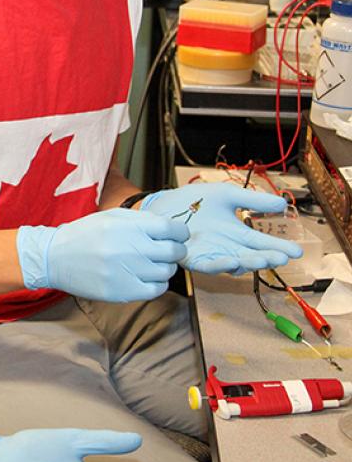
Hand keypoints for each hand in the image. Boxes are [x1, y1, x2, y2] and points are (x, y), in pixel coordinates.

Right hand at [18, 210, 187, 301]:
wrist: (55, 258)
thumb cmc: (84, 235)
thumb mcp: (111, 217)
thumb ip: (141, 220)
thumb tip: (171, 228)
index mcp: (128, 227)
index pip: (172, 229)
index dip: (180, 233)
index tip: (177, 235)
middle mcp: (130, 248)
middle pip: (174, 251)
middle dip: (175, 250)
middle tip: (166, 250)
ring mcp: (127, 272)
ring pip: (167, 272)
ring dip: (164, 267)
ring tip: (149, 263)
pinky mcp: (123, 291)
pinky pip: (156, 290)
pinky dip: (156, 283)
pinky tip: (145, 277)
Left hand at [141, 183, 302, 274]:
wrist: (164, 204)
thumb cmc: (194, 200)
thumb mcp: (227, 196)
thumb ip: (253, 201)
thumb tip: (283, 204)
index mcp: (237, 234)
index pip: (262, 243)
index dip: (279, 248)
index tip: (296, 251)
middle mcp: (227, 248)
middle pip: (252, 256)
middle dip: (268, 258)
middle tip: (282, 257)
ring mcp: (211, 255)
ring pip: (234, 264)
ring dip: (249, 263)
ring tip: (263, 259)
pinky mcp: (194, 259)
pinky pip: (209, 266)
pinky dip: (221, 264)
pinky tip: (233, 261)